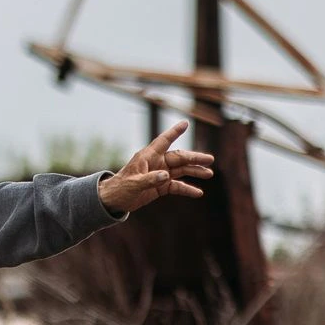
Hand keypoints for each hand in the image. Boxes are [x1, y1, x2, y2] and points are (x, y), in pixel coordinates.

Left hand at [98, 120, 215, 214]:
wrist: (113, 201)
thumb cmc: (120, 188)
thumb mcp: (133, 184)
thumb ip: (149, 180)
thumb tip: (165, 176)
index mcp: (147, 157)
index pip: (163, 141)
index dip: (174, 132)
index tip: (185, 123)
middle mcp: (156, 163)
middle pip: (179, 158)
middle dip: (194, 158)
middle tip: (210, 160)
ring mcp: (159, 174)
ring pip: (181, 170)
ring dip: (195, 171)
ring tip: (209, 174)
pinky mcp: (160, 186)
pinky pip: (177, 186)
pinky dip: (187, 189)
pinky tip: (198, 193)